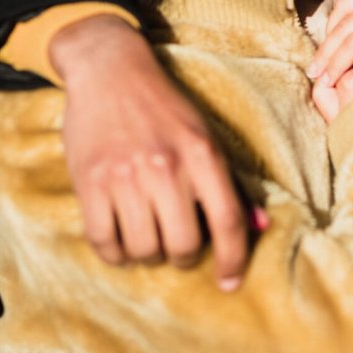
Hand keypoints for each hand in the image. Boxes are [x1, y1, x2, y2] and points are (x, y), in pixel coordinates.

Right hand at [52, 14, 253, 287]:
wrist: (110, 70)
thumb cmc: (165, 107)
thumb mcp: (205, 136)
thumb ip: (232, 183)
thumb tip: (262, 227)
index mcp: (202, 154)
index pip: (228, 221)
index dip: (234, 259)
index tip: (230, 282)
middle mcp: (166, 168)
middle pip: (185, 244)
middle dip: (186, 256)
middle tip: (179, 247)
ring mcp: (125, 176)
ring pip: (144, 249)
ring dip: (149, 256)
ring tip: (149, 240)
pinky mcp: (89, 182)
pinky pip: (103, 242)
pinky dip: (115, 254)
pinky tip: (122, 244)